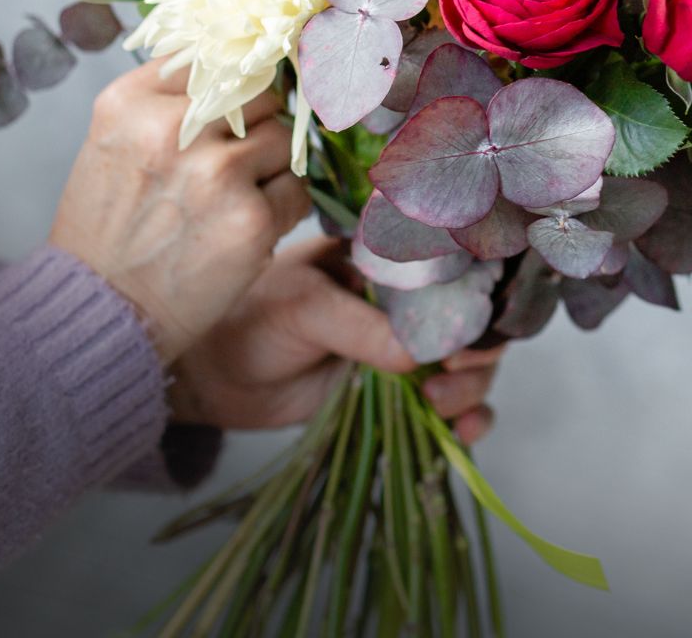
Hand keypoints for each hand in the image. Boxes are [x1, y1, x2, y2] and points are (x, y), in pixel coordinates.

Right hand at [50, 59, 309, 363]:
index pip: (215, 59)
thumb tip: (242, 61)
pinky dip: (281, 210)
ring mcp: (215, 174)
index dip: (231, 89)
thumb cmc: (112, 225)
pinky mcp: (250, 220)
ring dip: (271, 169)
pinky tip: (243, 229)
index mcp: (132, 102)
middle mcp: (172, 130)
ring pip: (283, 140)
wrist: (102, 308)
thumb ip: (169, 99)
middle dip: (256, 129)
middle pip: (259, 96)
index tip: (229, 113)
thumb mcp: (117, 141)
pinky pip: (297, 191)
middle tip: (228, 167)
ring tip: (233, 200)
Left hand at [168, 235, 500, 444]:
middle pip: (472, 319)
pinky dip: (468, 419)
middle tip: (454, 371)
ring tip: (442, 404)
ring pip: (470, 364)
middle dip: (478, 349)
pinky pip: (448, 404)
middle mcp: (406, 300)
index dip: (474, 294)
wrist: (214, 375)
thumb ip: (357, 326)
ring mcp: (405, 347)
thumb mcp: (303, 308)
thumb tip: (418, 355)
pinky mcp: (399, 391)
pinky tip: (463, 432)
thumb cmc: (251, 317)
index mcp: (387, 260)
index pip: (452, 268)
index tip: (469, 326)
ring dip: (473, 386)